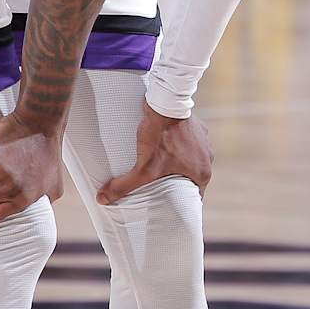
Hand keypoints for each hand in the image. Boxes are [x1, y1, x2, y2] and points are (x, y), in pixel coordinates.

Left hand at [97, 103, 212, 204]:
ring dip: (179, 163)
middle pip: (191, 177)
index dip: (182, 202)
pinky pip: (188, 142)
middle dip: (178, 183)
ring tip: (161, 165)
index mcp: (202, 172)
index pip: (194, 197)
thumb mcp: (143, 168)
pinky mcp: (197, 126)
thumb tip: (102, 199)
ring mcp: (204, 141)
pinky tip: (164, 145)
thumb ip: (124, 186)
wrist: (166, 103)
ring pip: (190, 159)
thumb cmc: (160, 138)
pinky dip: (178, 145)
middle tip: (161, 187)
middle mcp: (207, 157)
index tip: (170, 205)